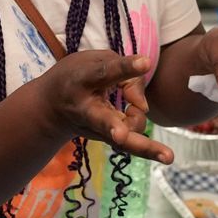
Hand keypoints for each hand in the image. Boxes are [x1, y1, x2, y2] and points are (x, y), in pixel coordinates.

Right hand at [40, 50, 174, 164]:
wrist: (49, 108)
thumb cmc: (75, 76)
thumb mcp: (93, 61)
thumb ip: (123, 71)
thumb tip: (144, 106)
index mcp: (82, 79)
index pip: (106, 72)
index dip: (125, 68)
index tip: (145, 62)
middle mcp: (87, 108)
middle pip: (102, 119)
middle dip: (112, 127)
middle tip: (120, 136)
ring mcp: (96, 127)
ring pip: (121, 140)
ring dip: (146, 147)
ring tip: (168, 156)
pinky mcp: (106, 138)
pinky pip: (129, 145)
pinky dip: (148, 150)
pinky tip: (166, 157)